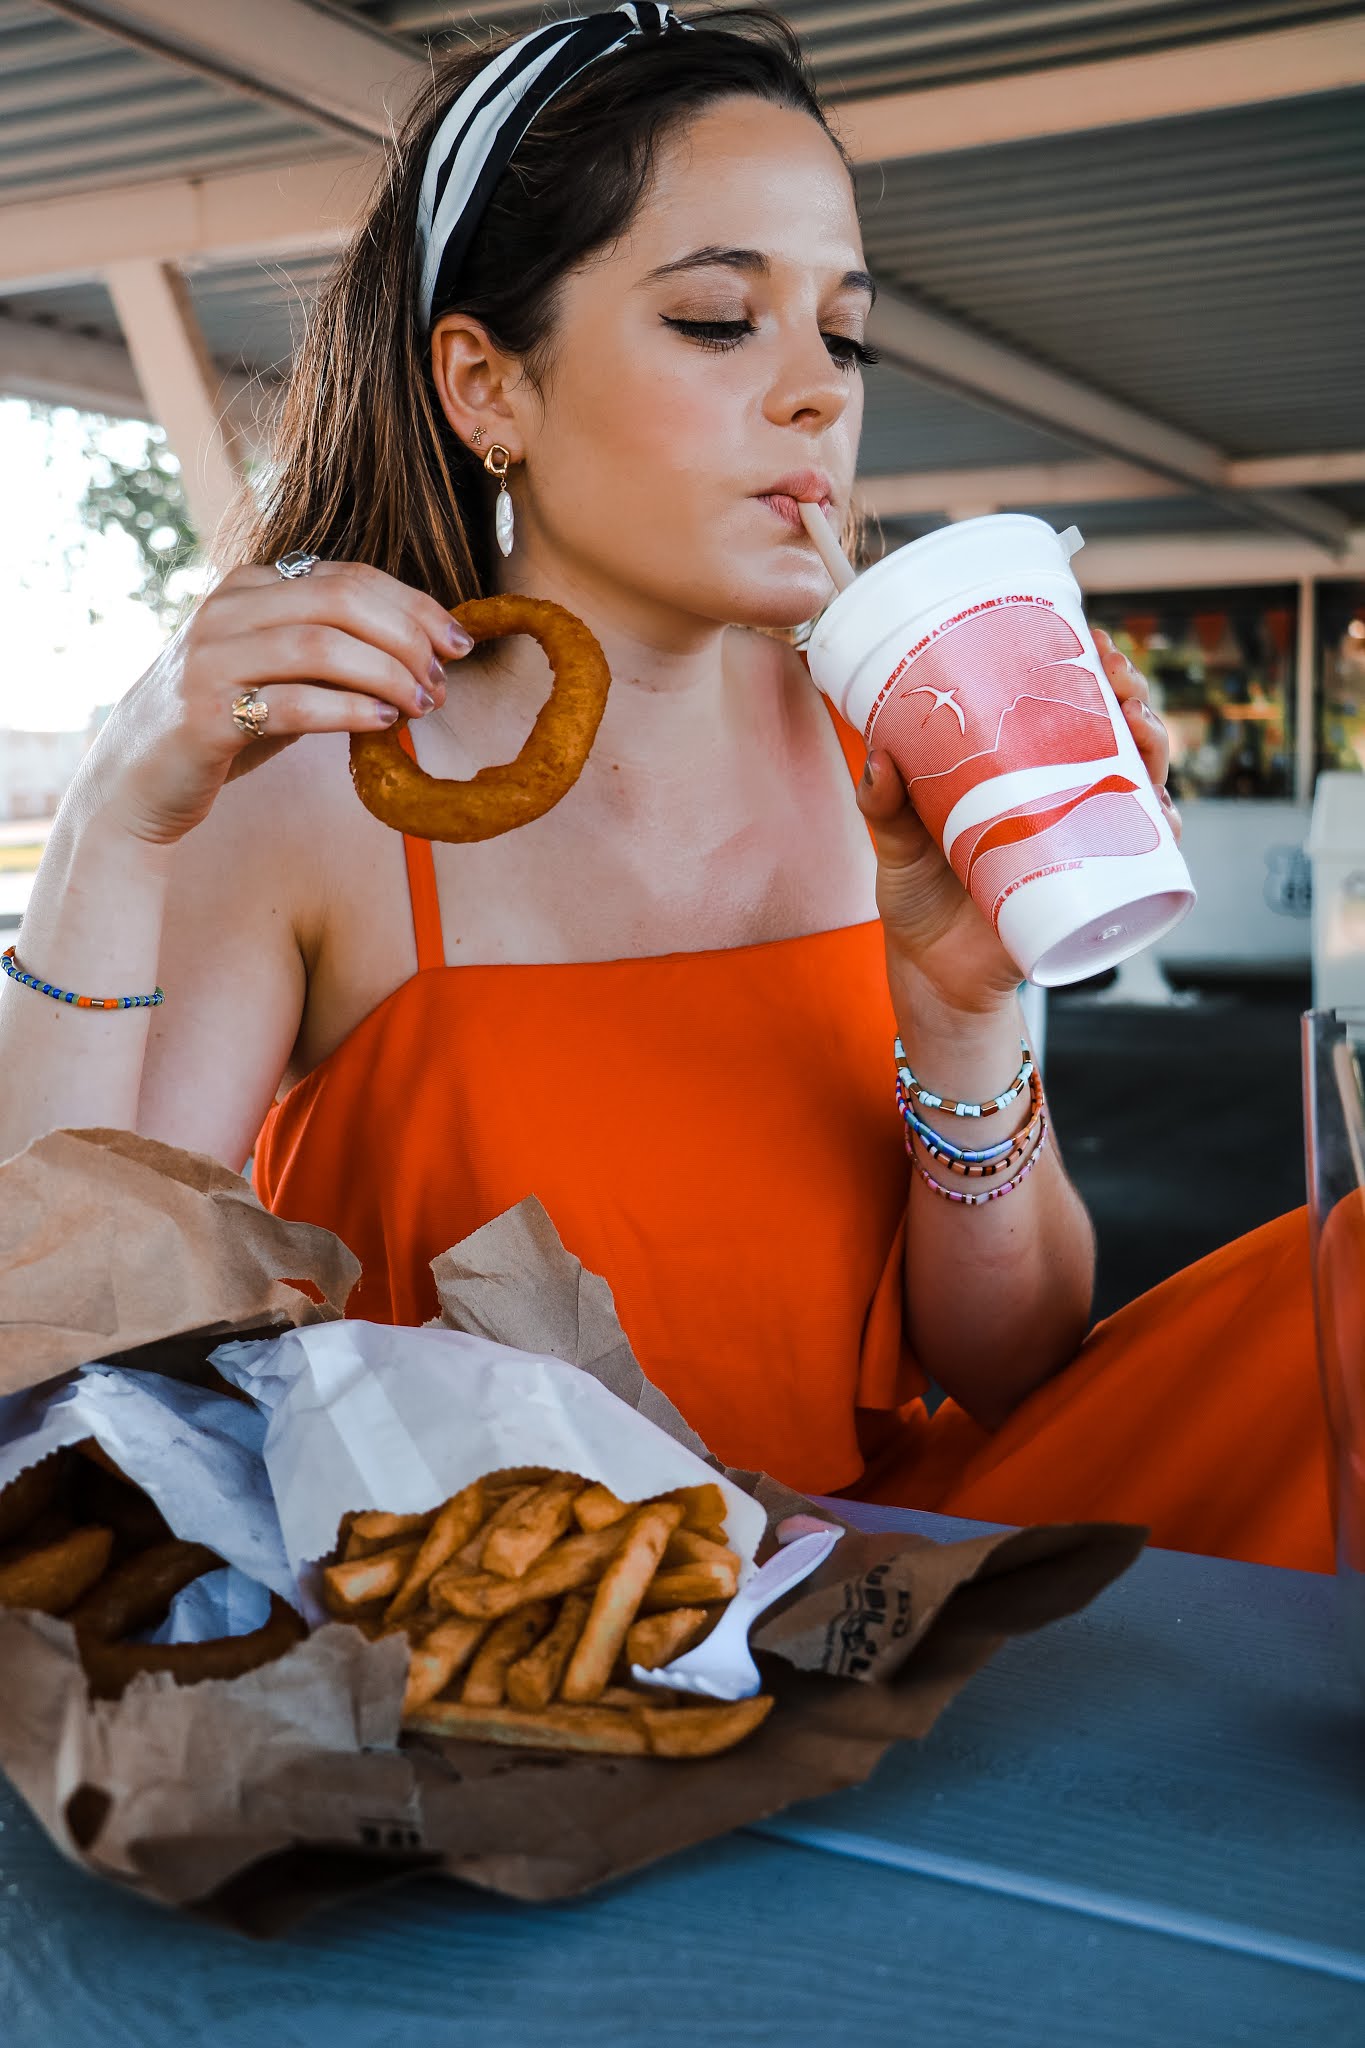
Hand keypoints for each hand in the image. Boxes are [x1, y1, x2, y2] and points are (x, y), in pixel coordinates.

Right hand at [82, 561, 474, 846]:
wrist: (137, 777)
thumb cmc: (226, 721)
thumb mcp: (280, 672)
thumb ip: (334, 653)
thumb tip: (424, 655)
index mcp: (249, 587)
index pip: (348, 577)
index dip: (414, 607)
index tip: (458, 643)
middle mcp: (227, 611)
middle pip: (340, 601)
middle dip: (406, 639)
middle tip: (440, 682)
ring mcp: (211, 659)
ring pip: (320, 645)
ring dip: (386, 675)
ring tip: (420, 706)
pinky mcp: (205, 715)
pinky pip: (293, 703)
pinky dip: (349, 711)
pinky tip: (383, 725)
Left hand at [856, 623, 1182, 1013]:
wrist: (932, 975)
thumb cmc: (918, 898)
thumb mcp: (895, 844)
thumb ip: (883, 806)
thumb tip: (879, 761)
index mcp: (1020, 773)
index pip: (1069, 708)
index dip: (1091, 670)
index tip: (1092, 640)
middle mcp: (1061, 800)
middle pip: (1117, 737)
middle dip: (1133, 699)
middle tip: (1120, 681)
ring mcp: (1081, 842)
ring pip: (1140, 785)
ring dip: (1155, 751)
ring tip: (1141, 732)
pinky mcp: (1090, 889)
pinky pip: (1142, 858)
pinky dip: (1160, 834)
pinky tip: (1162, 814)